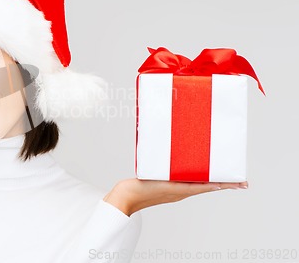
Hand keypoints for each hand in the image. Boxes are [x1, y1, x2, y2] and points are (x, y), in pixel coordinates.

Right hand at [103, 178, 247, 215]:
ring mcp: (173, 189)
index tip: (242, 183)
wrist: (124, 197)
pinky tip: (191, 169)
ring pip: (197, 182)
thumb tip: (200, 180)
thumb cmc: (140, 190)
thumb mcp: (162, 184)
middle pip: (207, 185)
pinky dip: (193, 175)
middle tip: (238, 179)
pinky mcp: (165, 185)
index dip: (227, 184)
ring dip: (209, 178)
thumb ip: (180, 183)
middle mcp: (181, 190)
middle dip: (223, 181)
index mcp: (183, 190)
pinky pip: (184, 180)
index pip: (210, 186)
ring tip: (219, 173)